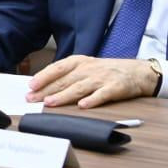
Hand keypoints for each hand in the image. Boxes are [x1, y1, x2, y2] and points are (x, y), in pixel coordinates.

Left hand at [25, 55, 158, 108]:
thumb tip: (45, 87)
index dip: (43, 77)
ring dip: (63, 96)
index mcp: (79, 62)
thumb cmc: (106, 71)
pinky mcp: (115, 88)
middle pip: (64, 80)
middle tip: (32, 98)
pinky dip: (92, 100)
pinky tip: (82, 106)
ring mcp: (102, 78)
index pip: (57, 68)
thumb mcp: (86, 67)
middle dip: (46, 90)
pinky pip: (102, 94)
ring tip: (50, 102)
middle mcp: (88, 68)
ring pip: (79, 87)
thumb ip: (68, 75)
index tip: (30, 86)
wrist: (137, 71)